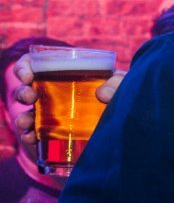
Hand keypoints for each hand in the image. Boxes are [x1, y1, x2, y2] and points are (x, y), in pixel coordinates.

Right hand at [10, 54, 124, 147]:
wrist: (122, 127)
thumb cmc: (119, 96)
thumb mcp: (122, 85)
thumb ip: (117, 83)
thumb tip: (103, 95)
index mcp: (63, 74)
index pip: (34, 65)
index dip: (24, 68)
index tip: (27, 76)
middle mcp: (51, 93)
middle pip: (26, 88)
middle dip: (22, 92)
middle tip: (30, 96)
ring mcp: (49, 114)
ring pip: (26, 112)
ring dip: (22, 117)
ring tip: (27, 123)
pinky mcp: (51, 133)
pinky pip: (33, 134)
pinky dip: (28, 136)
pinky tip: (32, 138)